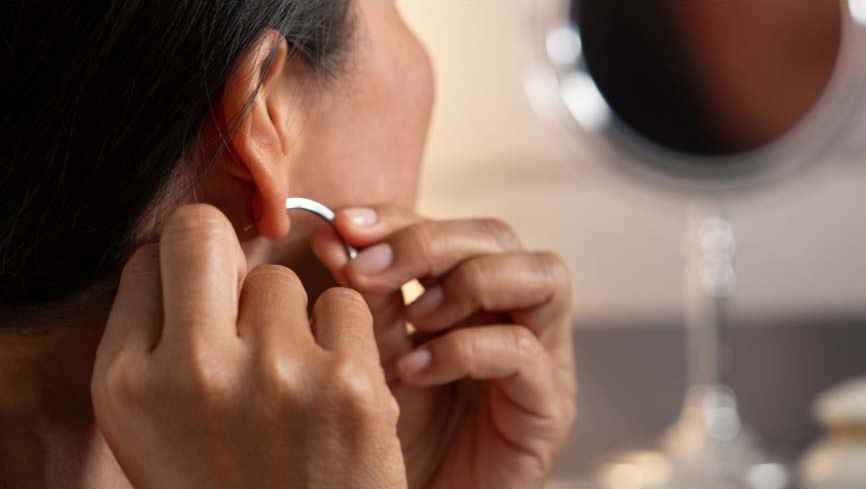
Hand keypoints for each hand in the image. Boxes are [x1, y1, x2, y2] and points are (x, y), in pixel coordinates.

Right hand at [91, 204, 406, 488]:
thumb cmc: (224, 484)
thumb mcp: (154, 424)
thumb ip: (158, 335)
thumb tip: (199, 244)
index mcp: (126, 385)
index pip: (146, 259)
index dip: (180, 274)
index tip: (201, 302)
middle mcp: (192, 373)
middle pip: (201, 231)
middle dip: (223, 253)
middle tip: (241, 301)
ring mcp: (275, 375)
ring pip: (281, 279)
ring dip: (287, 320)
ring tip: (290, 382)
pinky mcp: (349, 386)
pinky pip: (344, 304)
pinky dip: (343, 339)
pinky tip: (333, 389)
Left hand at [311, 205, 576, 488]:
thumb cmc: (392, 432)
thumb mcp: (370, 352)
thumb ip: (363, 297)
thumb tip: (332, 234)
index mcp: (473, 294)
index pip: (451, 225)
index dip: (400, 216)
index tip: (343, 226)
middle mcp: (516, 313)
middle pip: (499, 237)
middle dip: (429, 242)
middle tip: (367, 270)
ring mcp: (543, 355)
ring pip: (542, 275)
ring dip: (467, 283)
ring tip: (413, 316)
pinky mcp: (550, 404)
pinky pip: (524, 351)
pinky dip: (463, 350)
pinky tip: (415, 372)